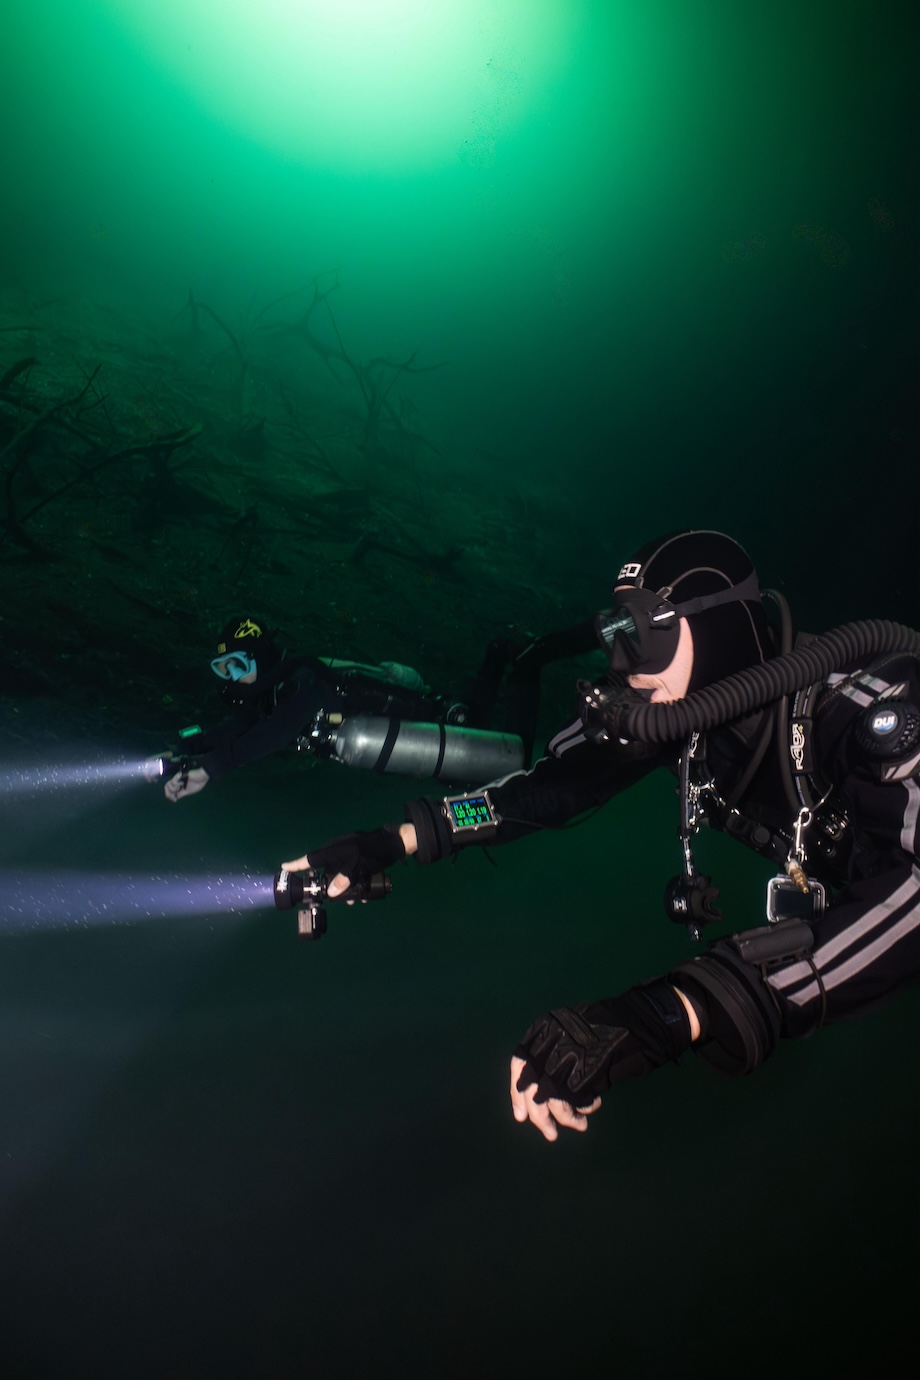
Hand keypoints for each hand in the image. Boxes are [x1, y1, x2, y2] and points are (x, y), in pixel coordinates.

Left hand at [164, 766, 209, 801]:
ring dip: (173, 789)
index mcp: (178, 785)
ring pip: (168, 785)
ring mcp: (177, 778)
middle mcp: (176, 781)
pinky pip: (173, 782)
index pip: (169, 790)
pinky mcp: (179, 775)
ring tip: (180, 788)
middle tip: (174, 797)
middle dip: (168, 794)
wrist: (203, 777)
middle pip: (166, 787)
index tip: (175, 800)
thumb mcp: (189, 791)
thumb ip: (181, 794)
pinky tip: (182, 784)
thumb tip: (175, 797)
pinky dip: (176, 785)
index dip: (169, 796)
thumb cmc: (198, 783)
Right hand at [281, 824, 407, 899]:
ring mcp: (346, 854)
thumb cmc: (373, 852)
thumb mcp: (358, 866)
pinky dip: (351, 883)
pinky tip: (361, 894)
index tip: (283, 868)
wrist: (394, 843)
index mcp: (333, 850)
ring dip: (343, 888)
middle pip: (325, 870)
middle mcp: (336, 851)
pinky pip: (348, 872)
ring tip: (352, 901)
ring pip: (338, 874)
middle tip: (332, 899)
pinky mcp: (356, 858)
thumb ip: (344, 879)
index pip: (310, 859)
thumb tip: (331, 893)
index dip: (296, 864)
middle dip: (328, 886)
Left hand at [510, 981, 695, 1138]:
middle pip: (528, 1084)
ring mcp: (564, 1055)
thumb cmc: (611, 1031)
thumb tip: (537, 1094)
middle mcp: (549, 1040)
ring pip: (546, 1098)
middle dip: (535, 1112)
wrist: (641, 1023)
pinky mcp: (581, 1071)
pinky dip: (576, 1114)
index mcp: (545, 1027)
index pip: (519, 1062)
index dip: (517, 1090)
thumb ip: (554, 1056)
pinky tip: (590, 1111)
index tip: (521, 1114)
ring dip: (559, 1119)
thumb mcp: (574, 1036)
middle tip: (548, 1132)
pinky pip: (569, 1103)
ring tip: (577, 1126)